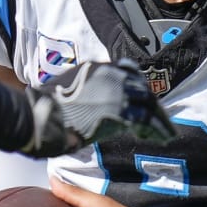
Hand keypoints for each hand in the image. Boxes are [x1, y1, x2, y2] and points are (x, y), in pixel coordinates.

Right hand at [22, 60, 173, 156]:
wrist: (41, 117)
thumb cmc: (45, 108)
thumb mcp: (65, 88)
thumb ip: (83, 89)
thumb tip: (89, 101)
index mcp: (96, 69)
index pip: (128, 70)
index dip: (139, 86)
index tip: (143, 99)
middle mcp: (110, 76)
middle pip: (141, 87)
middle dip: (152, 104)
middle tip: (160, 119)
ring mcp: (116, 91)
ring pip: (148, 102)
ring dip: (159, 118)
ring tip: (165, 132)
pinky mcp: (119, 111)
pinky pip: (146, 119)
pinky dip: (157, 128)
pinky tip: (161, 137)